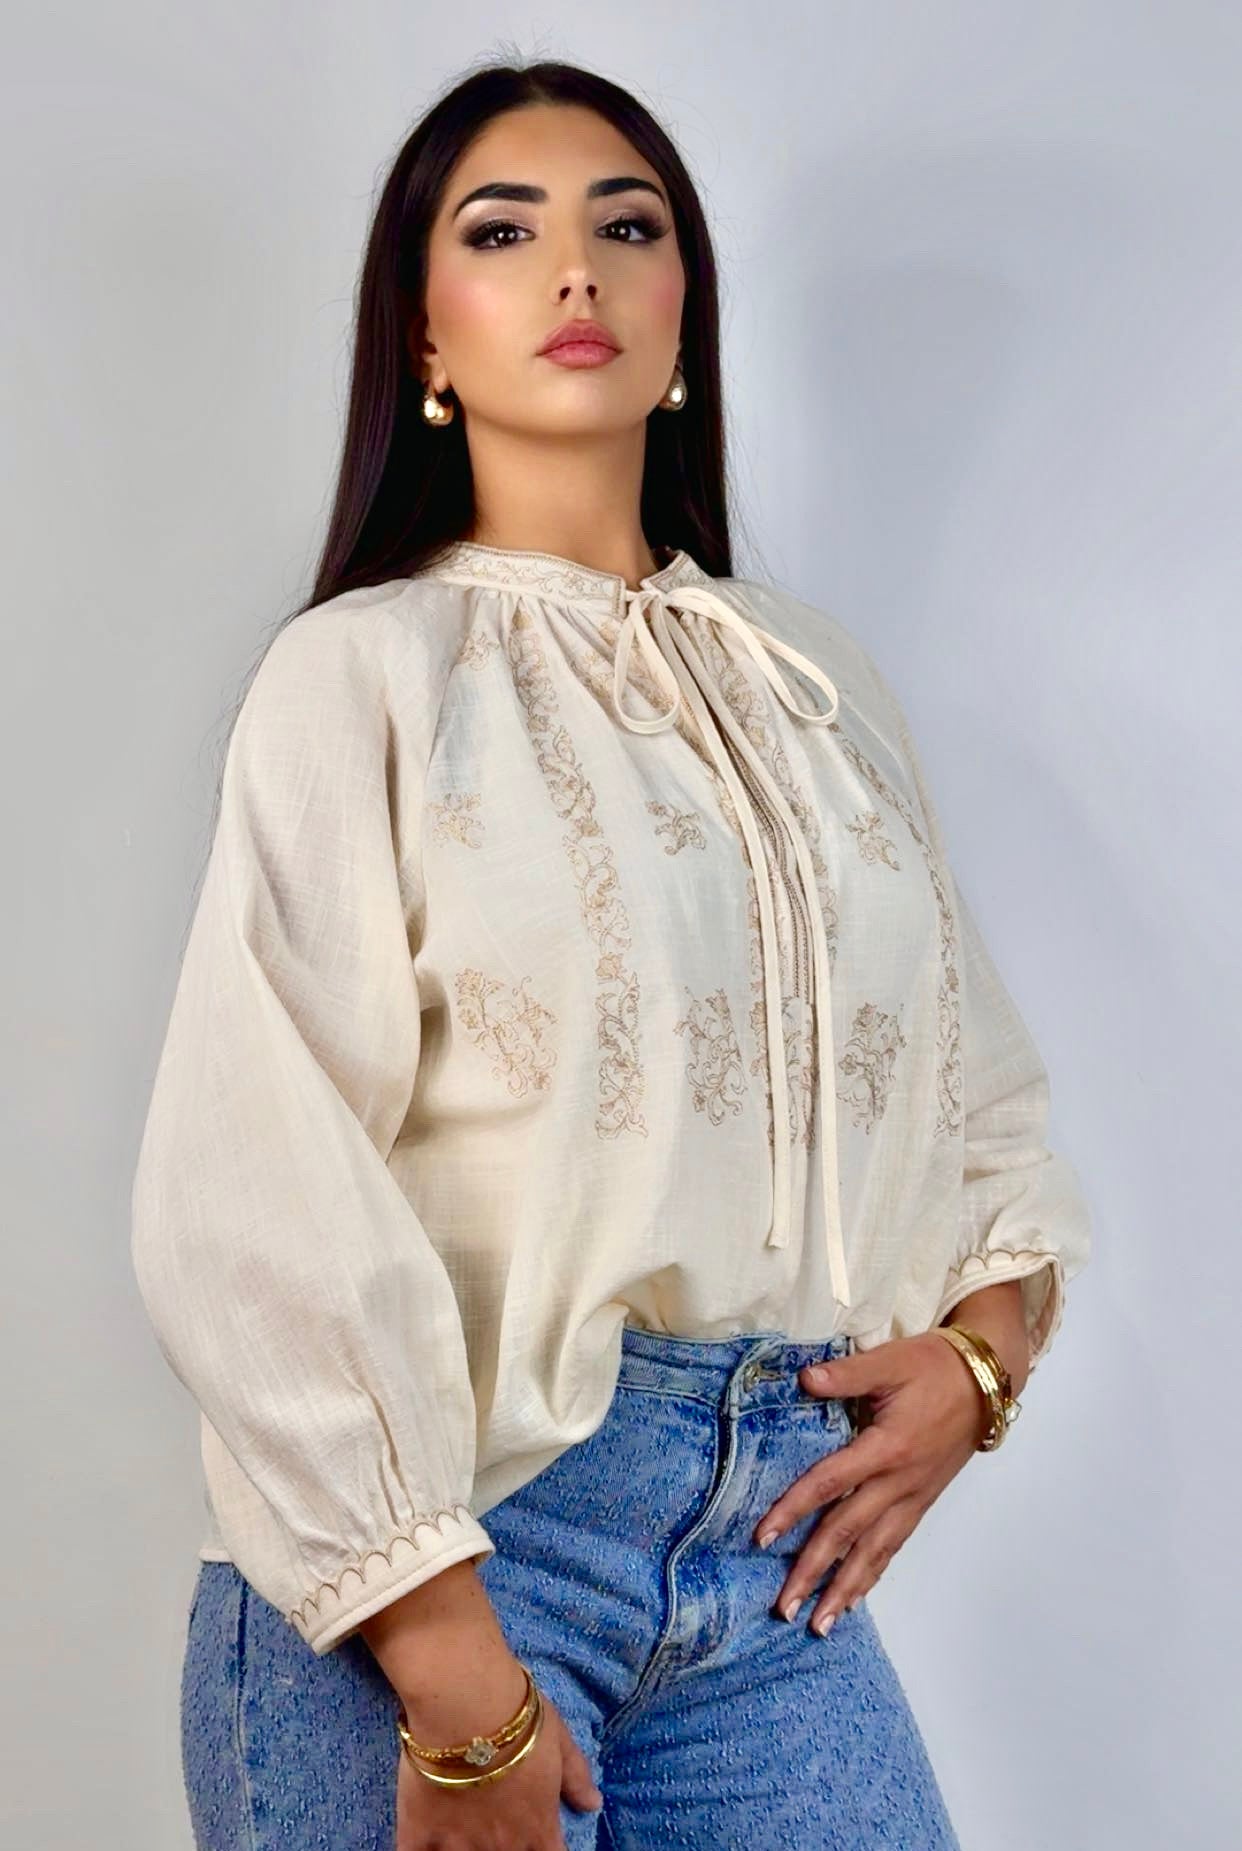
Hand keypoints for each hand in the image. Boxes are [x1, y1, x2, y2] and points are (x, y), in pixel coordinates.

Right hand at [395, 1682, 602, 1850]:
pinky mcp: (420, 1833)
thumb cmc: (517, 1717)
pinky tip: (422, 1846)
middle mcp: (502, 1845)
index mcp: (538, 1827)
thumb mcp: (558, 1740)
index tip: (539, 1843)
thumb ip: (576, 1777)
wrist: (466, 1702)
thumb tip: (594, 1804)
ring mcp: (459, 1844)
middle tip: (496, 1830)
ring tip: (462, 1837)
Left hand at [752, 1332, 987, 1635]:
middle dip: (813, 1572)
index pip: (830, 1484)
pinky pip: (893, 1547)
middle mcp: (898, 1482)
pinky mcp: (922, 1502)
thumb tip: (804, 1378)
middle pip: (847, 1534)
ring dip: (844, 1590)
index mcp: (886, 1446)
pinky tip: (854, 1598)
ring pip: (873, 1553)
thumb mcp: (889, 1361)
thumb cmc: (934, 1367)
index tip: (763, 1538)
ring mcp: (912, 1497)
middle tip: (784, 1608)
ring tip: (818, 1624)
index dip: (794, 1510)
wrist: (986, 1382)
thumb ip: (846, 1374)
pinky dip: (872, 1575)